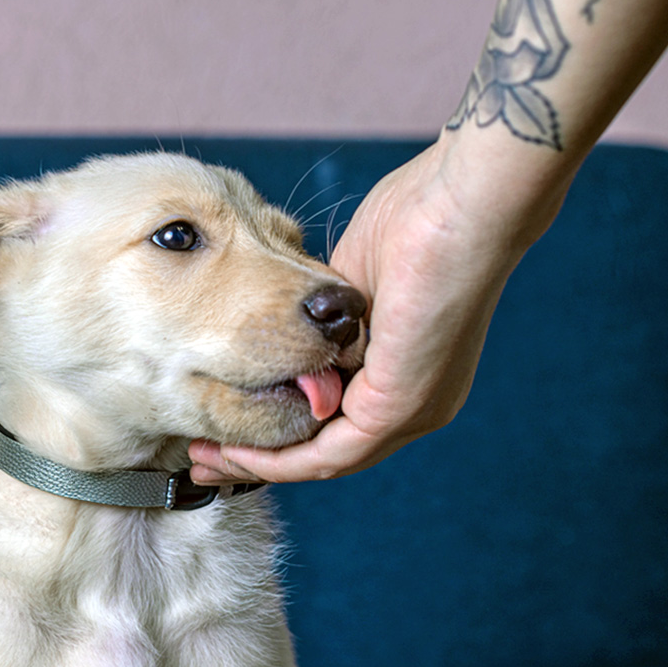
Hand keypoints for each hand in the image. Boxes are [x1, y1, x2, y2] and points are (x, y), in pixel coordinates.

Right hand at [189, 136, 563, 483]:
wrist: (461, 201)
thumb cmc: (417, 219)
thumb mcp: (349, 282)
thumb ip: (318, 320)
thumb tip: (285, 334)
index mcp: (410, 373)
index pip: (338, 419)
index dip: (281, 427)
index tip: (228, 421)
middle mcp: (417, 405)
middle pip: (326, 450)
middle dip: (260, 458)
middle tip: (206, 456)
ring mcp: (414, 412)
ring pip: (324, 461)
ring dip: (260, 466)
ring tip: (208, 460)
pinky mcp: (400, 407)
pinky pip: (330, 454)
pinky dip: (280, 461)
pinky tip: (238, 453)